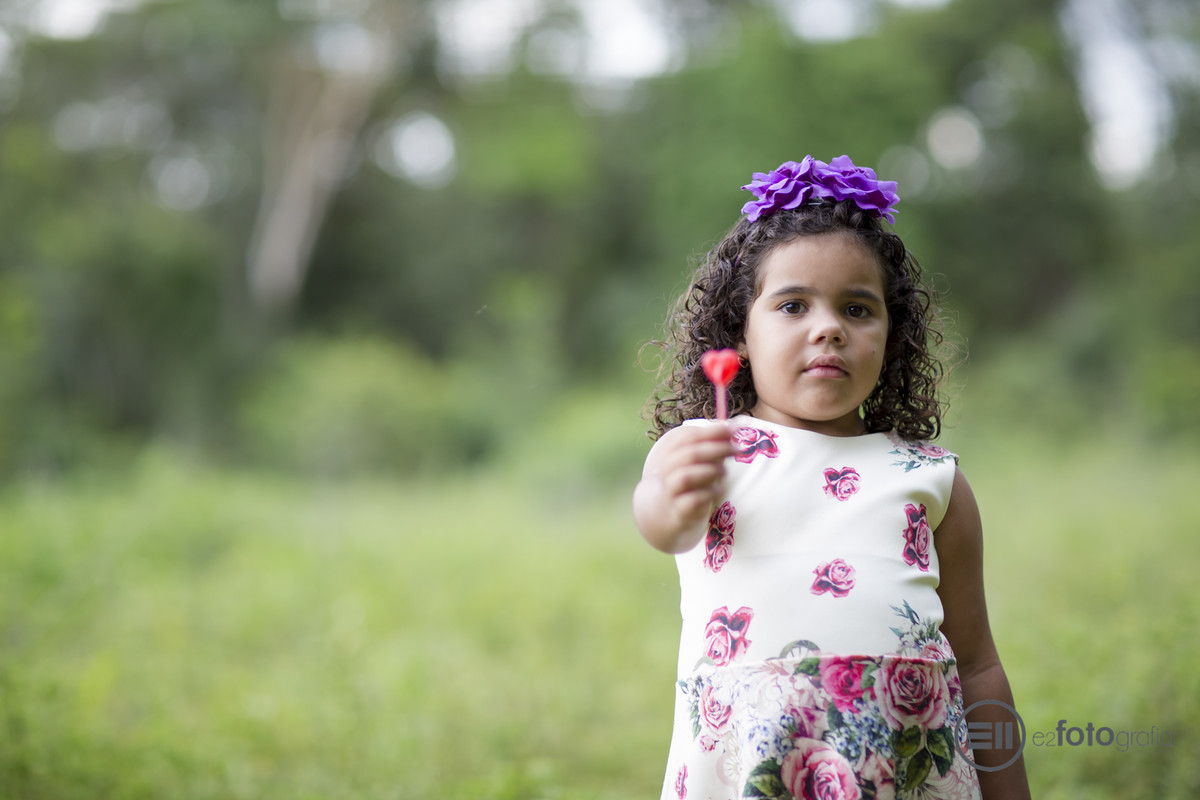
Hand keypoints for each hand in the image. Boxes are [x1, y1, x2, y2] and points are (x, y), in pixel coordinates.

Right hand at [634, 421, 735, 552]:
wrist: (670, 508)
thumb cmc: (691, 476)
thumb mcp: (700, 458)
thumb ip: (714, 443)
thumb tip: (736, 426)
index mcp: (672, 451)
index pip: (690, 436)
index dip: (713, 431)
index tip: (734, 429)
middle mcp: (668, 469)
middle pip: (691, 454)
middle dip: (718, 449)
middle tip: (737, 449)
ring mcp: (672, 489)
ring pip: (687, 476)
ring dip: (711, 471)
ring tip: (723, 471)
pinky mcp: (680, 508)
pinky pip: (693, 500)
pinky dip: (709, 493)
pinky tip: (718, 489)